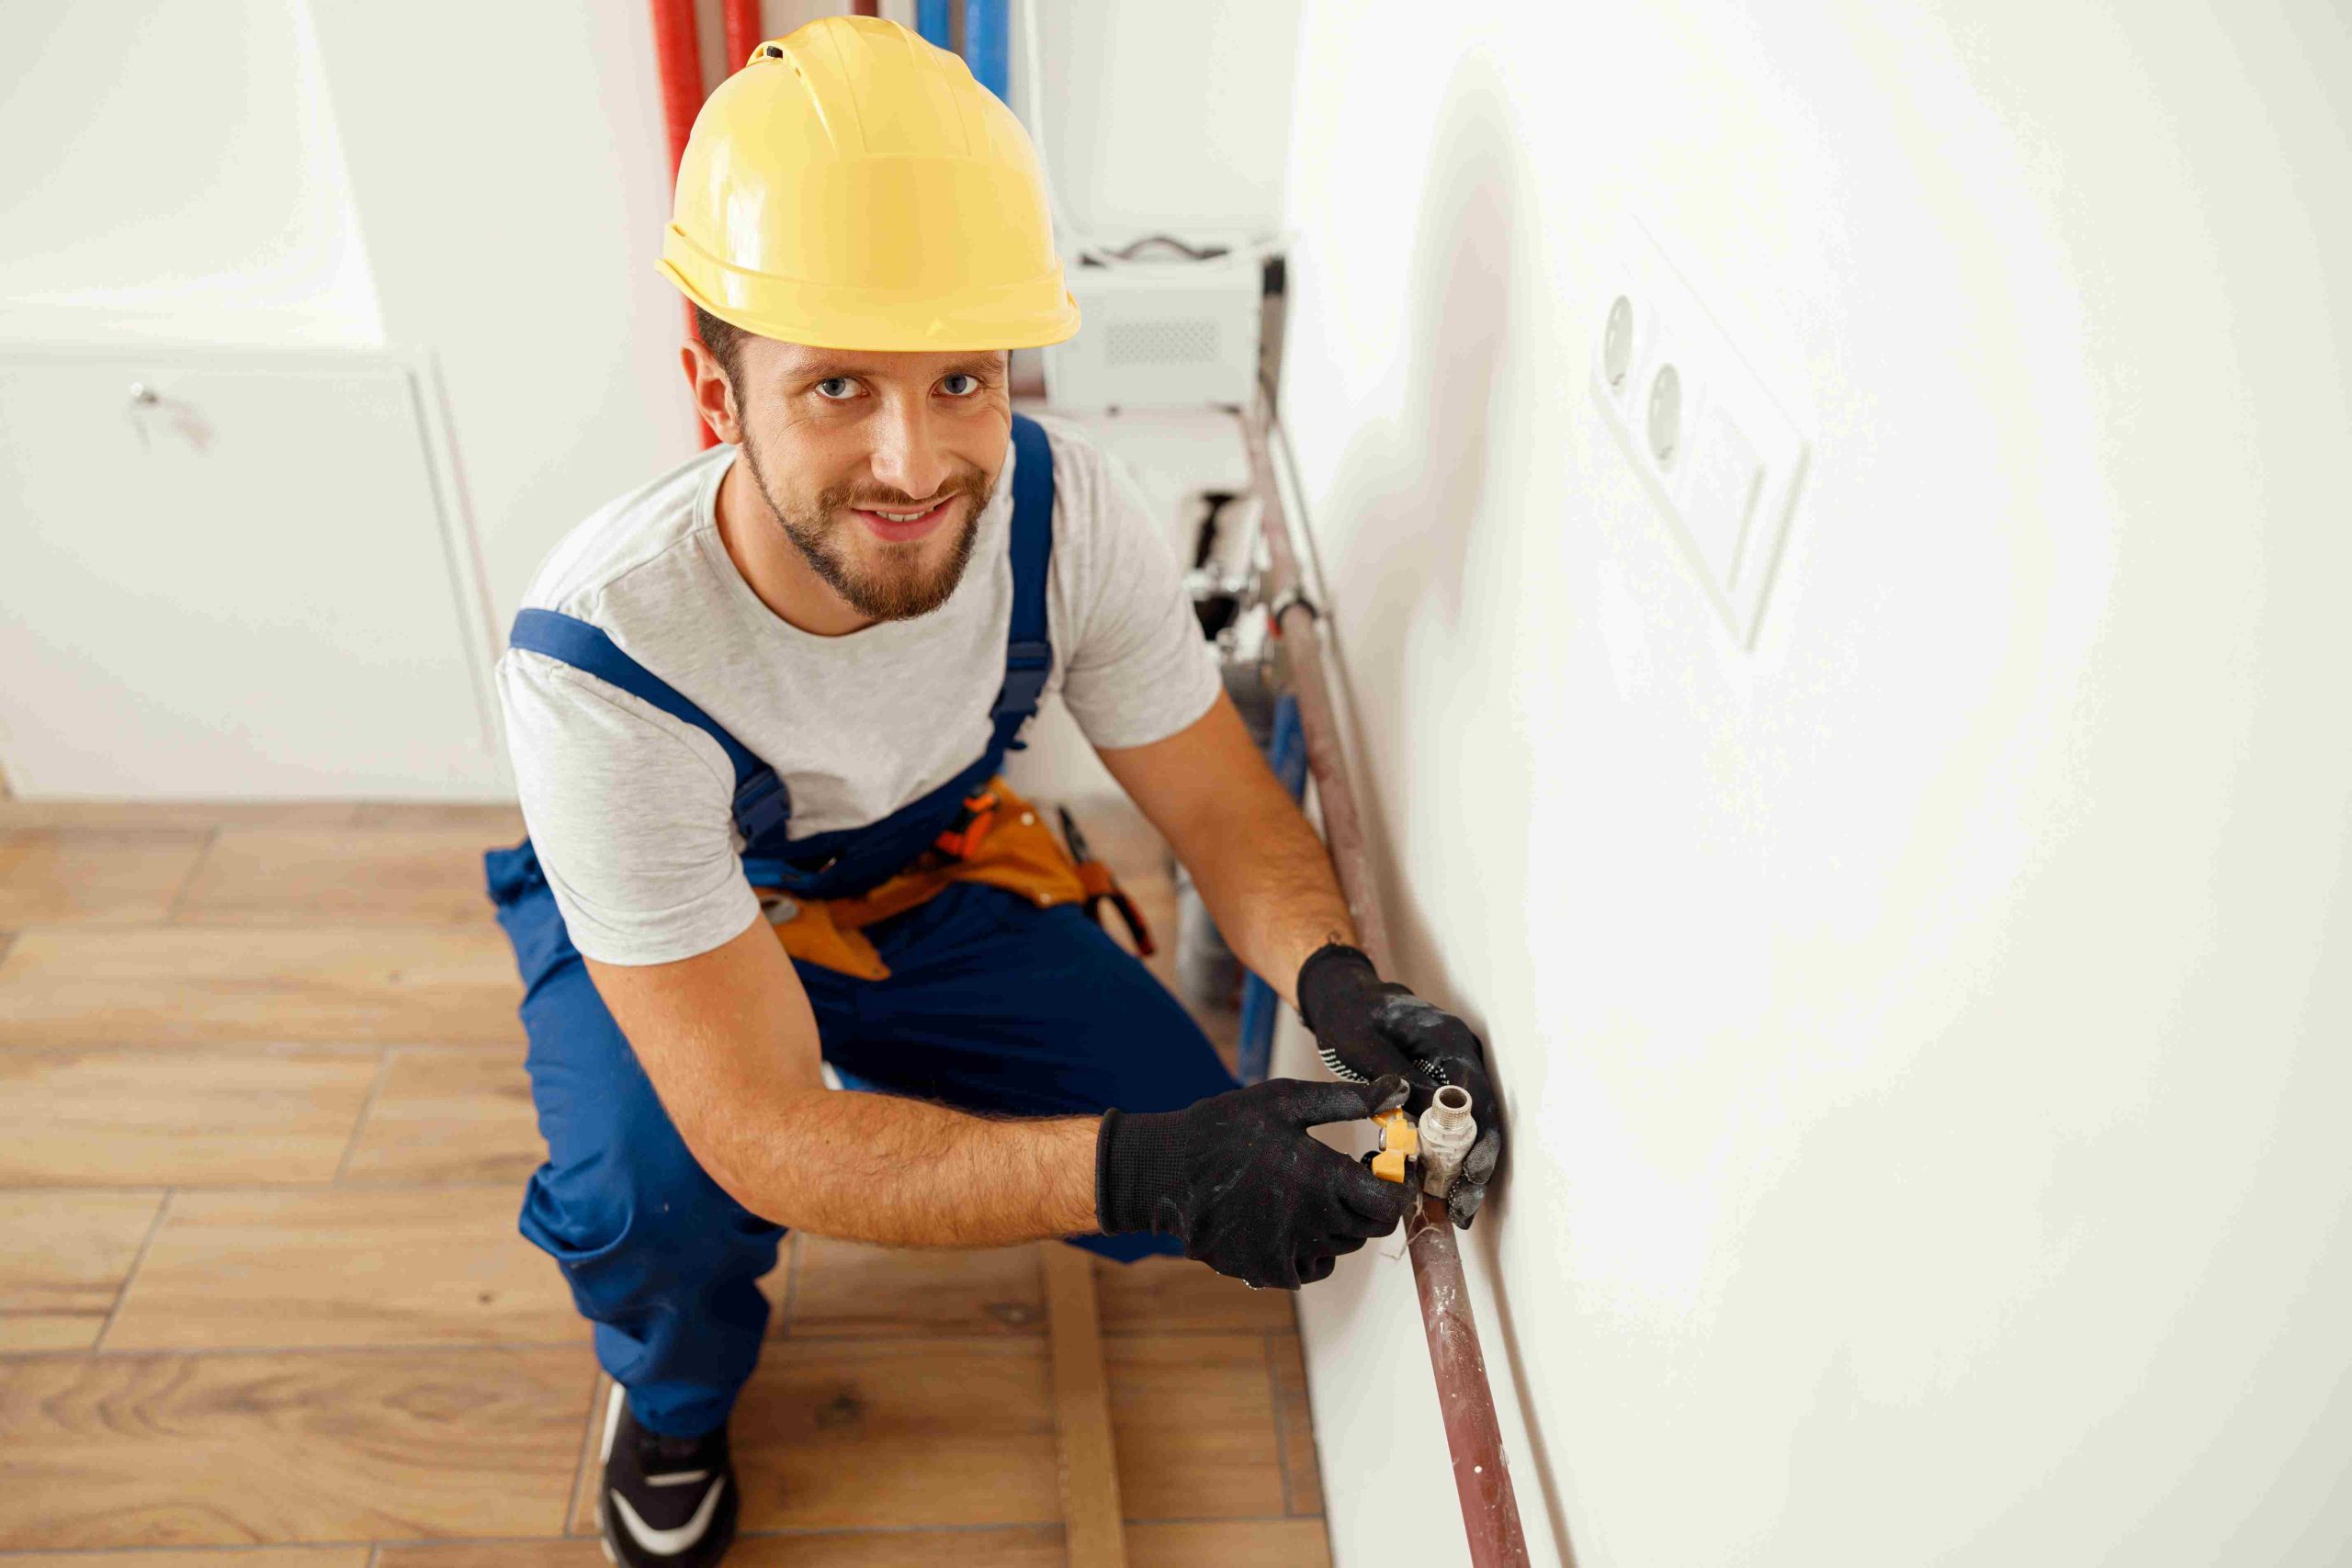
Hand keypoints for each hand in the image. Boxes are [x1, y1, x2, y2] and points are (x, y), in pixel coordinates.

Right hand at [1095, 1075, 1414, 1288]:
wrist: (1165, 1170)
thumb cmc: (1226, 1127)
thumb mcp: (1286, 1100)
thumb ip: (1347, 1100)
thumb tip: (1399, 1091)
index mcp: (1321, 1177)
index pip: (1390, 1203)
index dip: (1398, 1187)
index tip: (1385, 1168)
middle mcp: (1311, 1222)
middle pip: (1372, 1229)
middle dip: (1369, 1201)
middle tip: (1348, 1176)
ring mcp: (1288, 1251)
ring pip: (1342, 1247)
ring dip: (1340, 1222)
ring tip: (1309, 1191)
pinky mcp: (1266, 1270)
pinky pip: (1311, 1268)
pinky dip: (1311, 1248)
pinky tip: (1289, 1218)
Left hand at [1294, 943, 1503, 1227]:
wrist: (1348, 1000)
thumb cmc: (1351, 1017)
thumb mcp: (1362, 1043)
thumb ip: (1395, 1075)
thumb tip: (1428, 1113)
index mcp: (1447, 1039)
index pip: (1475, 1094)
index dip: (1477, 1138)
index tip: (1468, 1175)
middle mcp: (1462, 1055)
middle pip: (1482, 1117)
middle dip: (1476, 1166)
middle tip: (1462, 1210)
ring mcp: (1456, 1072)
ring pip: (1471, 1127)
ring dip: (1463, 1169)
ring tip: (1453, 1211)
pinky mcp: (1443, 1088)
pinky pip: (1452, 1126)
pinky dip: (1447, 1158)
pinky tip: (1436, 1190)